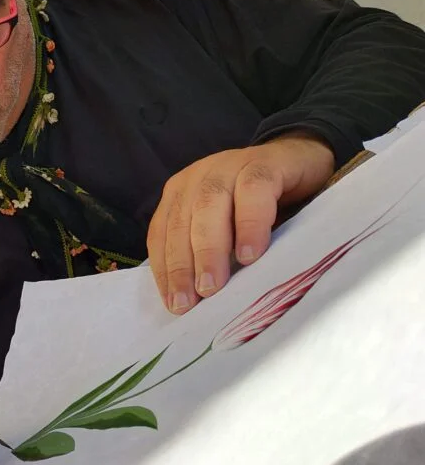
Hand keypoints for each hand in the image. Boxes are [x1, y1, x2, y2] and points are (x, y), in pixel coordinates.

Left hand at [147, 132, 334, 314]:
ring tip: (212, 286)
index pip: (163, 232)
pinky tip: (250, 254)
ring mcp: (229, 165)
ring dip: (209, 249)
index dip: (165, 268)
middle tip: (191, 301)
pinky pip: (253, 192)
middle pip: (182, 221)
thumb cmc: (261, 206)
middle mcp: (199, 177)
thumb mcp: (229, 229)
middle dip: (183, 264)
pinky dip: (248, 224)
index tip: (173, 303)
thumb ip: (210, 253)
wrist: (302, 161)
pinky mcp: (264, 163)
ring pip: (209, 205)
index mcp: (182, 193)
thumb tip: (196, 301)